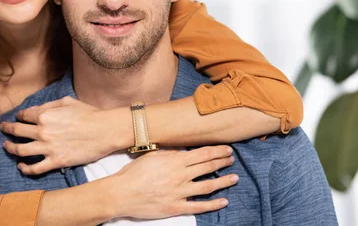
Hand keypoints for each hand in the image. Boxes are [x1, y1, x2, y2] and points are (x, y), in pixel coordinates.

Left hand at [1, 96, 116, 174]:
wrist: (105, 130)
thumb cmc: (89, 114)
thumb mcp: (68, 101)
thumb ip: (49, 104)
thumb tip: (35, 109)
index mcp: (45, 114)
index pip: (24, 116)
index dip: (19, 116)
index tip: (17, 118)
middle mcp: (43, 131)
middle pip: (17, 132)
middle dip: (7, 130)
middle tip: (3, 129)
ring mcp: (48, 148)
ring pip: (20, 150)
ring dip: (10, 148)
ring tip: (6, 147)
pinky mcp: (56, 162)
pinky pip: (35, 168)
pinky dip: (25, 168)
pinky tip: (21, 166)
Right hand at [111, 145, 237, 218]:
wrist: (122, 193)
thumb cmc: (133, 173)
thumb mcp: (152, 156)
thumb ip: (169, 154)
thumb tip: (183, 152)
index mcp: (174, 161)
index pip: (202, 154)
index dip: (217, 151)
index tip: (227, 149)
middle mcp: (180, 175)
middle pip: (207, 167)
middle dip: (222, 162)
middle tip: (231, 160)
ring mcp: (179, 192)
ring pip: (208, 185)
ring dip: (223, 181)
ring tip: (235, 177)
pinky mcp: (176, 207)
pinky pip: (199, 206)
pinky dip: (213, 204)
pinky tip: (224, 201)